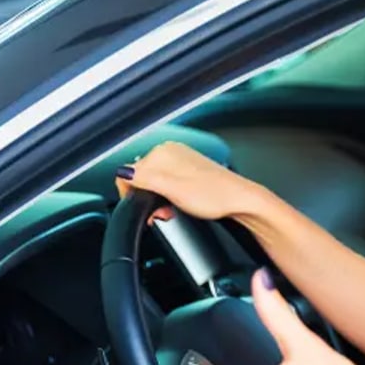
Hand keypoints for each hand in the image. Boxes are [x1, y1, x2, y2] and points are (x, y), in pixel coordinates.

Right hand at [114, 141, 259, 221]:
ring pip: (155, 182)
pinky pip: (168, 182)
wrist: (240, 201)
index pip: (128, 173)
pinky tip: (179, 204)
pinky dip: (168, 195)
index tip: (144, 208)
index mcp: (162, 152)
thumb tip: (123, 173)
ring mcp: (181, 160)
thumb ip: (145, 179)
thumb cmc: (215, 196)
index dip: (132, 195)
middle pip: (142, 178)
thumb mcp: (172, 190)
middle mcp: (171, 151)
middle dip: (146, 198)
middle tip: (161, 212)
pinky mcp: (189, 170)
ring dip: (157, 199)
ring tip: (171, 209)